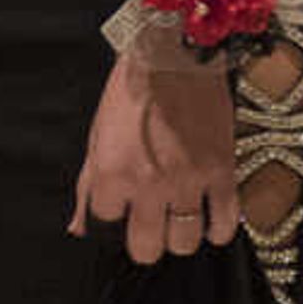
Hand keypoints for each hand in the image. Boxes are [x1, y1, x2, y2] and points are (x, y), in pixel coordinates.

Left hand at [69, 52, 239, 262]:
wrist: (174, 55)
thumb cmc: (131, 91)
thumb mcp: (98, 136)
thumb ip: (87, 186)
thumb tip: (78, 227)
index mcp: (112, 173)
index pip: (105, 225)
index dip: (112, 218)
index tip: (121, 209)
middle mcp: (148, 184)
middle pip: (147, 248)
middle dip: (146, 243)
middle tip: (151, 227)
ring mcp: (187, 181)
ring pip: (185, 242)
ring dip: (181, 237)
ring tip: (180, 221)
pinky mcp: (221, 172)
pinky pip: (224, 223)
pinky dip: (218, 230)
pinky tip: (210, 220)